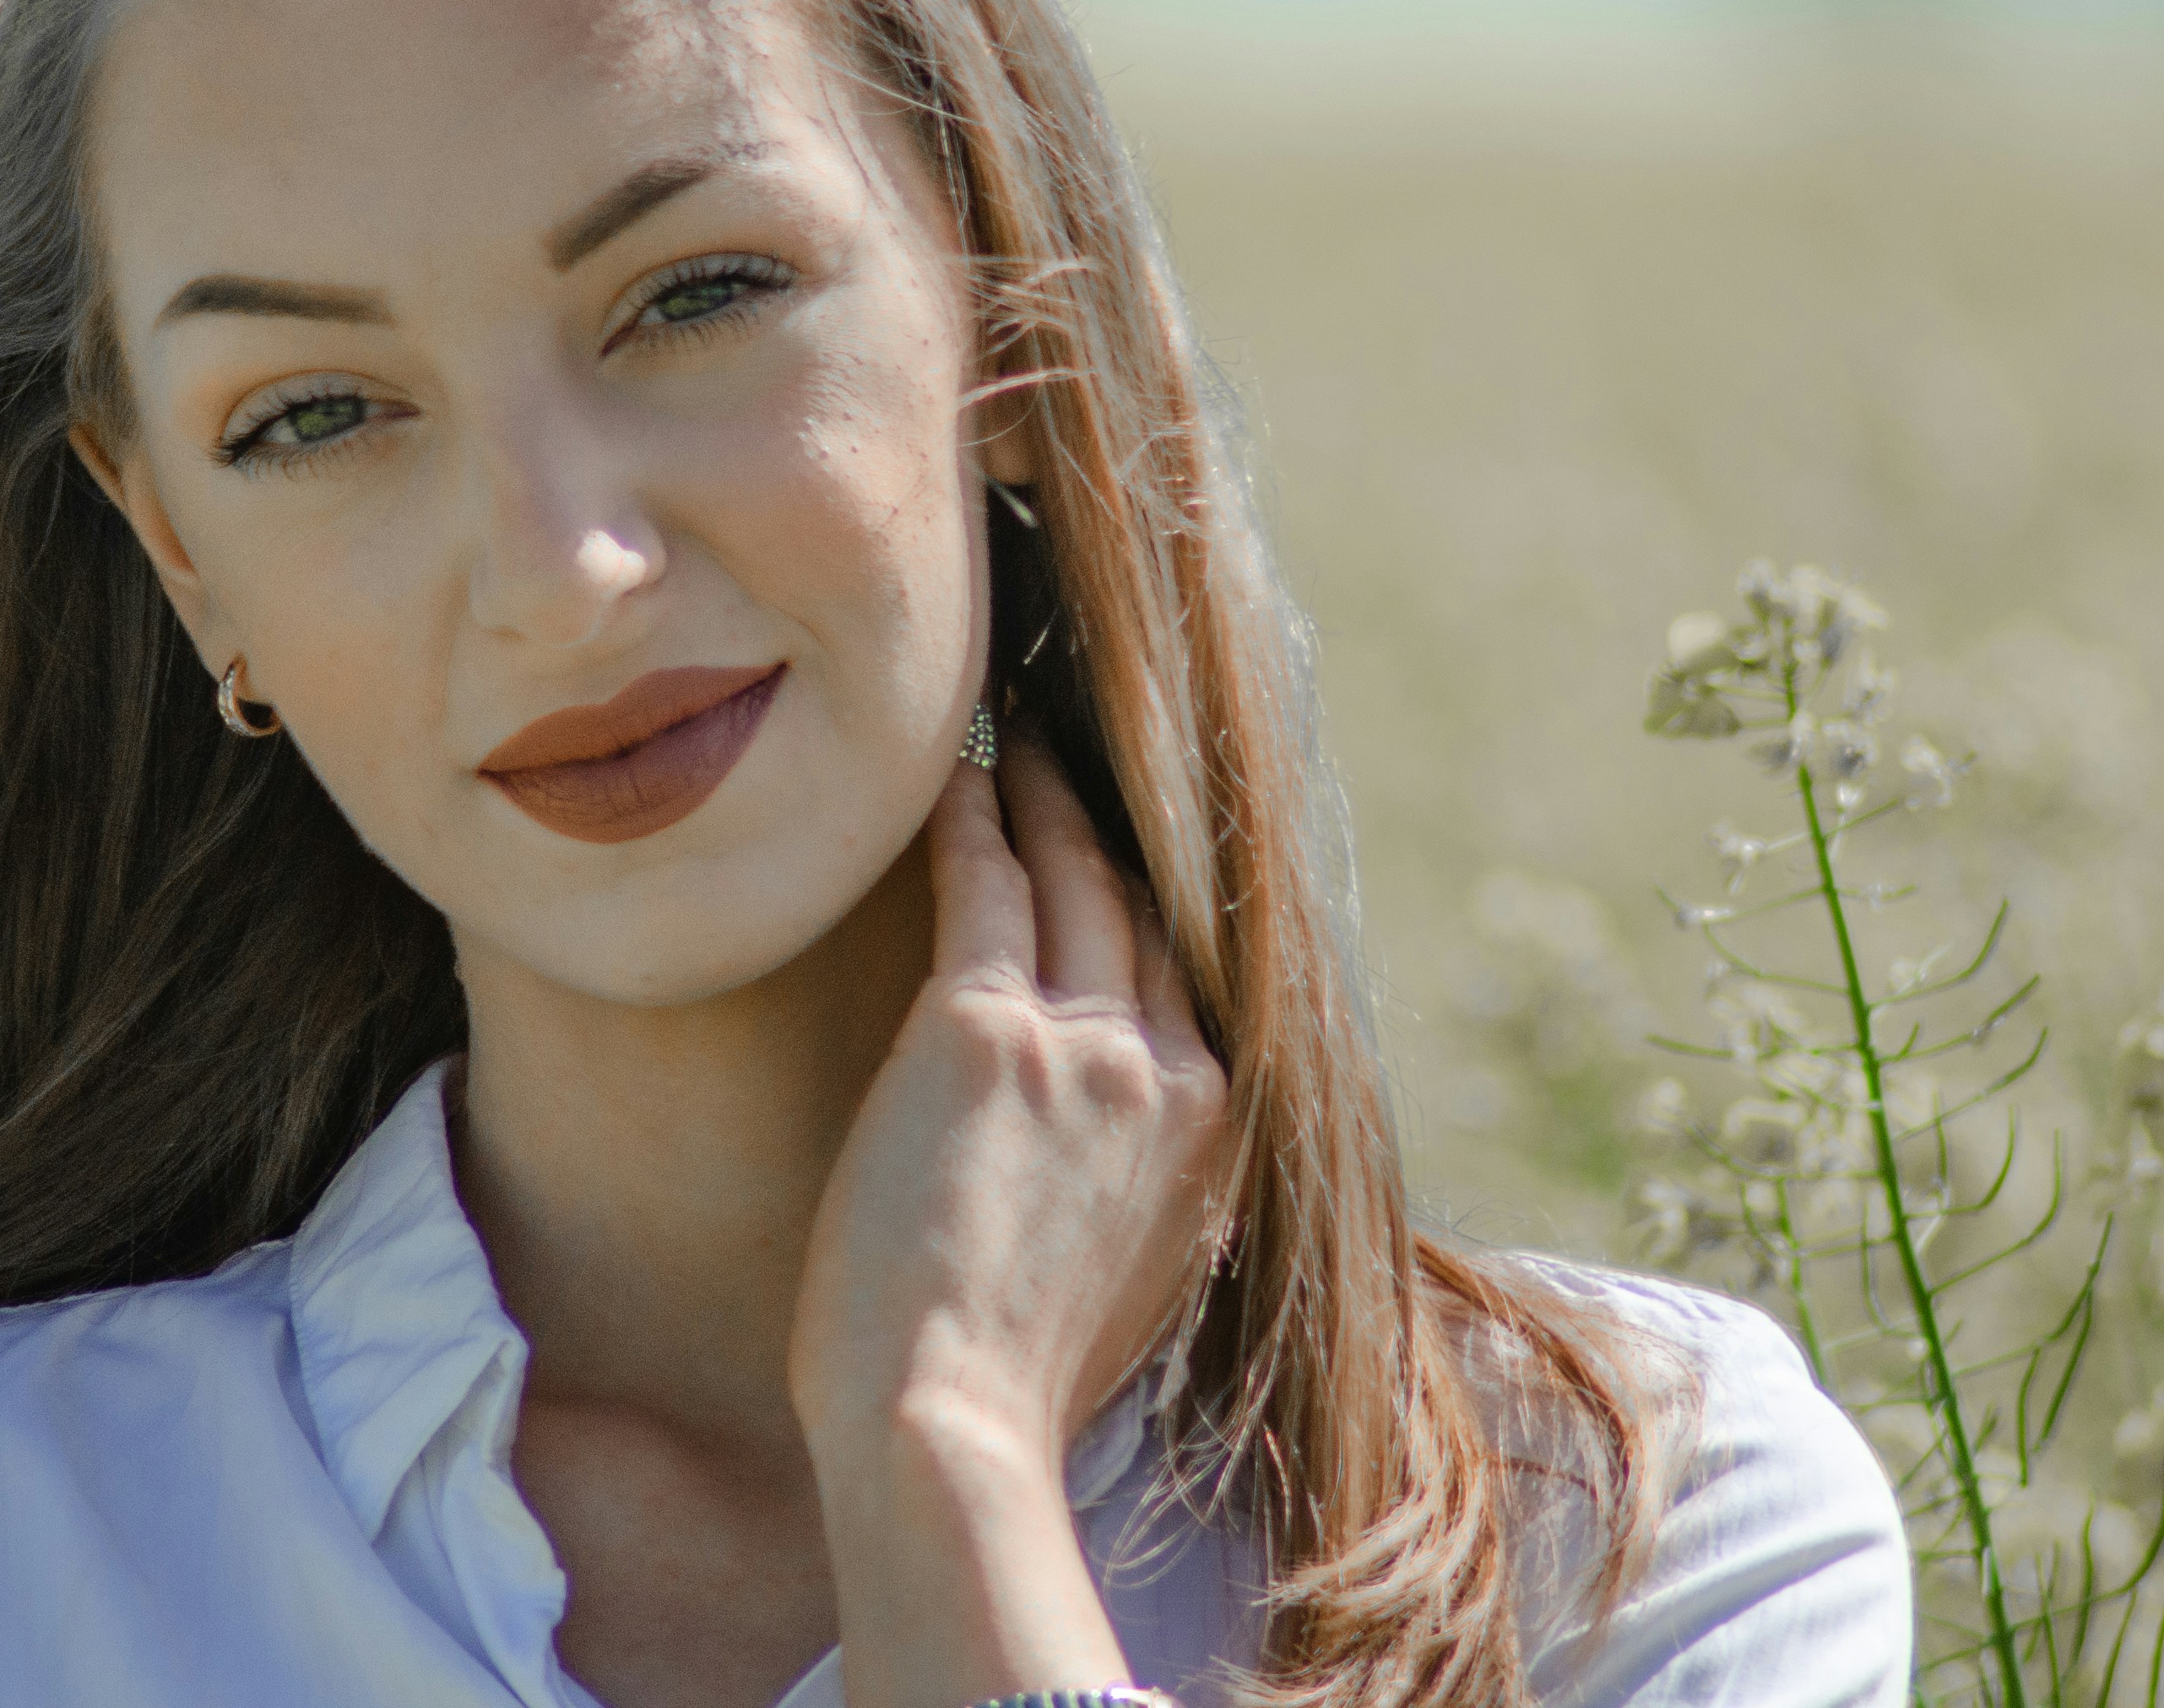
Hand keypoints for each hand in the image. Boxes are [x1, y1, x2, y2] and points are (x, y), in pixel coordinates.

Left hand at [792, 741, 1229, 1707]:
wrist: (948, 1426)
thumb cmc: (1015, 1384)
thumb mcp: (1137, 1276)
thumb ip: (1148, 1188)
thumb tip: (1126, 1162)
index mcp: (1215, 1131)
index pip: (1192, 977)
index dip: (1161, 900)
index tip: (1134, 847)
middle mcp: (1167, 1071)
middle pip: (1142, 906)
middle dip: (1108, 823)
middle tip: (1074, 753)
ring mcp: (1082, 1044)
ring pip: (1071, 876)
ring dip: (1046, 794)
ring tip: (1018, 737)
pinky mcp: (981, 1030)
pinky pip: (981, 886)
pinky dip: (971, 819)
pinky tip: (951, 776)